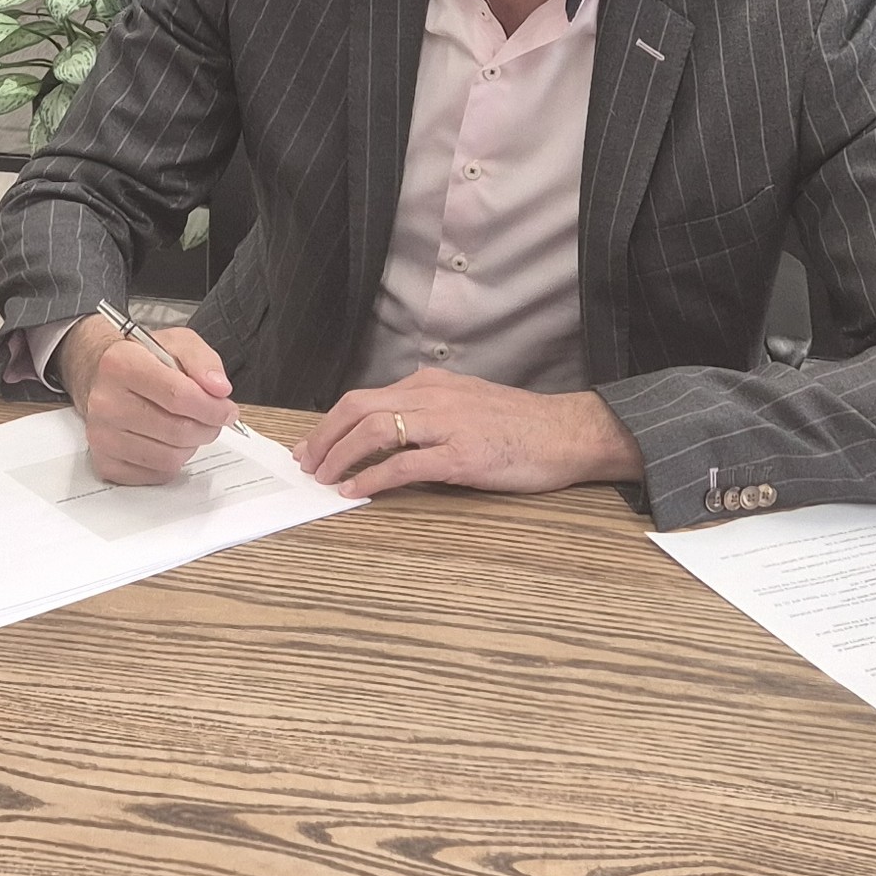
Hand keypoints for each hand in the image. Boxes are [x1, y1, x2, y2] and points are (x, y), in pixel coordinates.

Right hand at [58, 315, 237, 484]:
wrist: (99, 375)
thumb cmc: (139, 359)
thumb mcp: (176, 342)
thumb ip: (202, 360)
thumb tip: (219, 389)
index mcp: (121, 365)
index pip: (178, 395)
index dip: (213, 407)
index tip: (227, 410)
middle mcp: (105, 402)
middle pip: (177, 430)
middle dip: (207, 427)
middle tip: (213, 419)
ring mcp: (101, 436)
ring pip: (169, 457)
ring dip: (190, 446)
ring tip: (187, 427)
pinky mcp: (104, 462)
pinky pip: (155, 475)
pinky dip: (171, 462)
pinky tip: (167, 441)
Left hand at [292, 366, 641, 499]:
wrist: (569, 433)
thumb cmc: (521, 426)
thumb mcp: (467, 405)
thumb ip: (428, 414)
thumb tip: (386, 437)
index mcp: (431, 384)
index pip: (365, 397)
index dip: (331, 422)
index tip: (312, 444)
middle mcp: (434, 396)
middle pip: (358, 408)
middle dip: (324, 436)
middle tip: (306, 463)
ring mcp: (447, 424)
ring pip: (374, 430)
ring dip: (340, 455)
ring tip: (324, 478)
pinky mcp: (462, 455)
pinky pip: (404, 465)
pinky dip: (372, 478)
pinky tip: (356, 492)